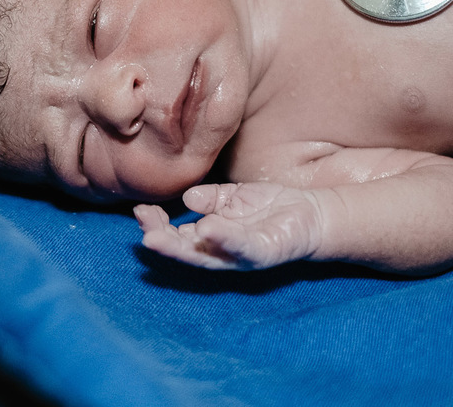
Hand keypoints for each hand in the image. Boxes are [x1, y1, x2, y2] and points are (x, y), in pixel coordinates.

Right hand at [134, 182, 322, 270]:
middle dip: (161, 242)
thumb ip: (210, 198)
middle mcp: (223, 252)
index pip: (178, 236)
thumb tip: (187, 199)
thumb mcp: (233, 196)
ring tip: (157, 237)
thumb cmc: (270, 207)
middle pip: (186, 252)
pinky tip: (206, 229)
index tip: (140, 210)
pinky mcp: (264, 253)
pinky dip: (224, 239)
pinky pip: (241, 247)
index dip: (157, 226)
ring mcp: (242, 256)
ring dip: (181, 248)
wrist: (312, 213)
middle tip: (142, 228)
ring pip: (207, 256)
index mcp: (212, 238)